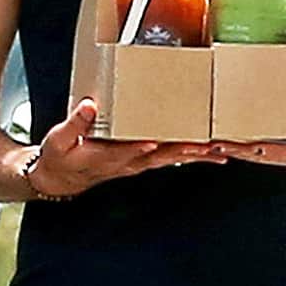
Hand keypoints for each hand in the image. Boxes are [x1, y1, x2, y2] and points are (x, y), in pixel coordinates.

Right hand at [26, 99, 224, 196]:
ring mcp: (139, 162)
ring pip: (175, 158)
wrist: (60, 179)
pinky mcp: (143, 160)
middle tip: (219, 146)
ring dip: (201, 155)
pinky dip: (193, 155)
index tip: (173, 139)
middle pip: (168, 156)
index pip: (137, 150)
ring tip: (226, 149)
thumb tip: (89, 105)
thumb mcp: (59, 140)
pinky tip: (211, 151)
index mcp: (111, 156)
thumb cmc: (60, 157)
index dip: (155, 144)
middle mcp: (132, 161)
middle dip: (193, 151)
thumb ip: (75, 123)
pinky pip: (173, 158)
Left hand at [214, 43, 285, 171]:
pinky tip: (229, 141)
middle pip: (265, 157)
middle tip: (215, 144)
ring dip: (238, 152)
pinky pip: (266, 154)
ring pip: (262, 158)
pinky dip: (247, 148)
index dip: (260, 149)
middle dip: (239, 151)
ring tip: (214, 144)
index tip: (241, 145)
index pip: (283, 151)